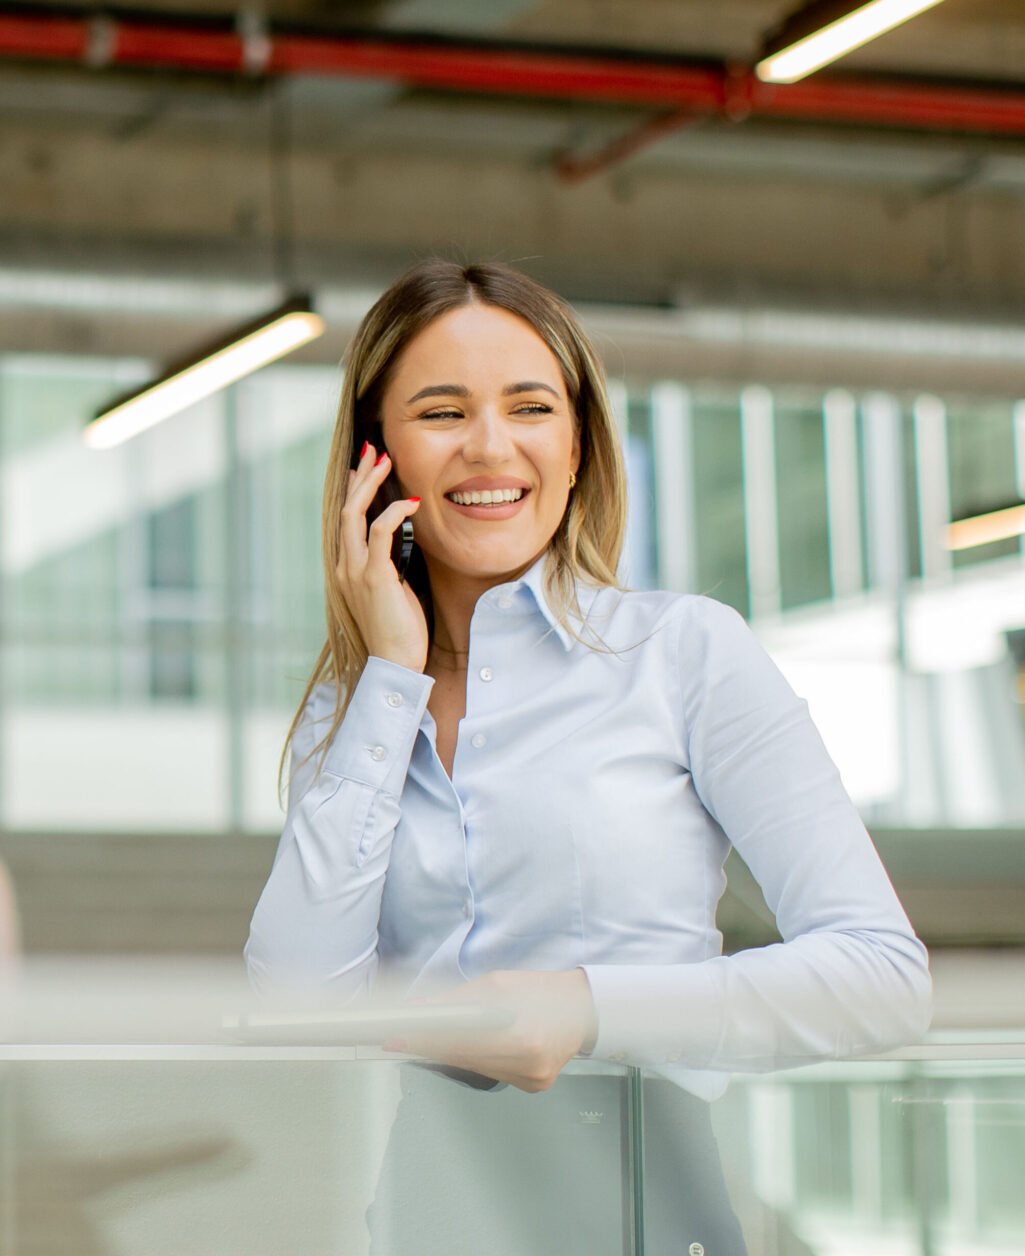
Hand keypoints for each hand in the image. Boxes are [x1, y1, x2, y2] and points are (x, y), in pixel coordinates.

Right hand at [338, 442, 427, 672]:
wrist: (394, 663)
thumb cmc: (398, 631)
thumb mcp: (391, 591)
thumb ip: (388, 566)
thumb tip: (398, 544)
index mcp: (347, 568)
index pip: (346, 519)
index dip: (354, 490)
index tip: (363, 467)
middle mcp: (345, 565)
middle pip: (346, 508)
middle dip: (360, 476)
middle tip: (373, 450)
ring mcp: (355, 570)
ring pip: (355, 514)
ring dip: (371, 484)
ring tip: (386, 461)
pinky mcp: (373, 576)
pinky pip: (379, 533)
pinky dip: (394, 512)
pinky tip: (412, 502)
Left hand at [383, 970, 597, 1092]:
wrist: (583, 1008)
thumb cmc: (542, 991)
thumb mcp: (497, 985)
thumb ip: (458, 1001)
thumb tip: (420, 1010)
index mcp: (522, 1040)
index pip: (459, 1044)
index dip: (425, 1040)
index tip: (397, 1037)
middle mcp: (528, 1067)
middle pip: (463, 1059)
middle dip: (430, 1045)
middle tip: (399, 1037)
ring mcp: (532, 1081)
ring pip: (475, 1068)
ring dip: (449, 1052)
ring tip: (426, 1037)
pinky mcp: (533, 1086)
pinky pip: (492, 1072)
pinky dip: (474, 1058)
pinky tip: (464, 1046)